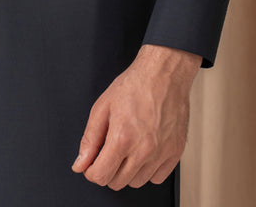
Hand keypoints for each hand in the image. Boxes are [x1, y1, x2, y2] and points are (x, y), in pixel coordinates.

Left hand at [71, 44, 200, 189]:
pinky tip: (143, 152)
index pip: (101, 175)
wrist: (163, 74)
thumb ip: (90, 139)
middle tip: (108, 153)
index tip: (91, 165)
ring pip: (137, 183)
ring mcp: (161, 153)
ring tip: (127, 149)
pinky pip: (157, 178)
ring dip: (127, 172)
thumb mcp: (102, 107)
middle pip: (117, 182)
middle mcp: (144, 150)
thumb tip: (81, 163)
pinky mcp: (175, 153)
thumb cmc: (135, 85)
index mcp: (122, 137)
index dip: (91, 171)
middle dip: (107, 171)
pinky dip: (148, 170)